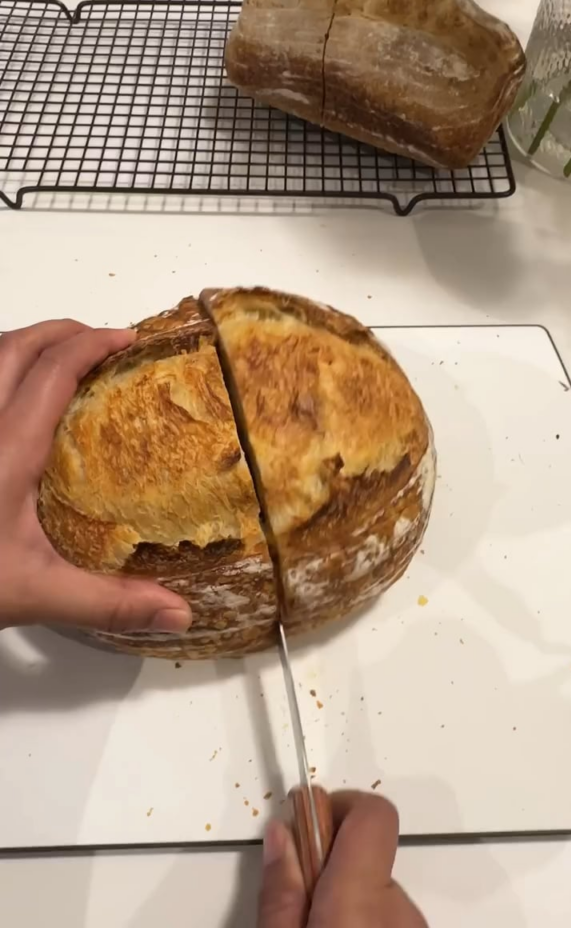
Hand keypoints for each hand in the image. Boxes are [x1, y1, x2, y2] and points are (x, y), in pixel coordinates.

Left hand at [0, 319, 192, 633]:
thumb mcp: (36, 594)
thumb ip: (109, 602)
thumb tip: (180, 612)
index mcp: (6, 448)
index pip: (53, 370)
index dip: (93, 344)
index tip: (129, 341)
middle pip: (16, 346)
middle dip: (63, 331)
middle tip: (102, 341)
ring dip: (27, 346)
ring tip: (61, 361)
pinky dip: (1, 373)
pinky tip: (14, 404)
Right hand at [258, 791, 427, 927]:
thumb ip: (281, 892)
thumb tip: (282, 836)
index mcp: (361, 899)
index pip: (372, 814)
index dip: (336, 807)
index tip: (305, 824)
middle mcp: (401, 911)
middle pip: (367, 856)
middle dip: (331, 866)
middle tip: (298, 899)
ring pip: (378, 891)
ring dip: (348, 901)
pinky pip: (391, 918)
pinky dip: (366, 922)